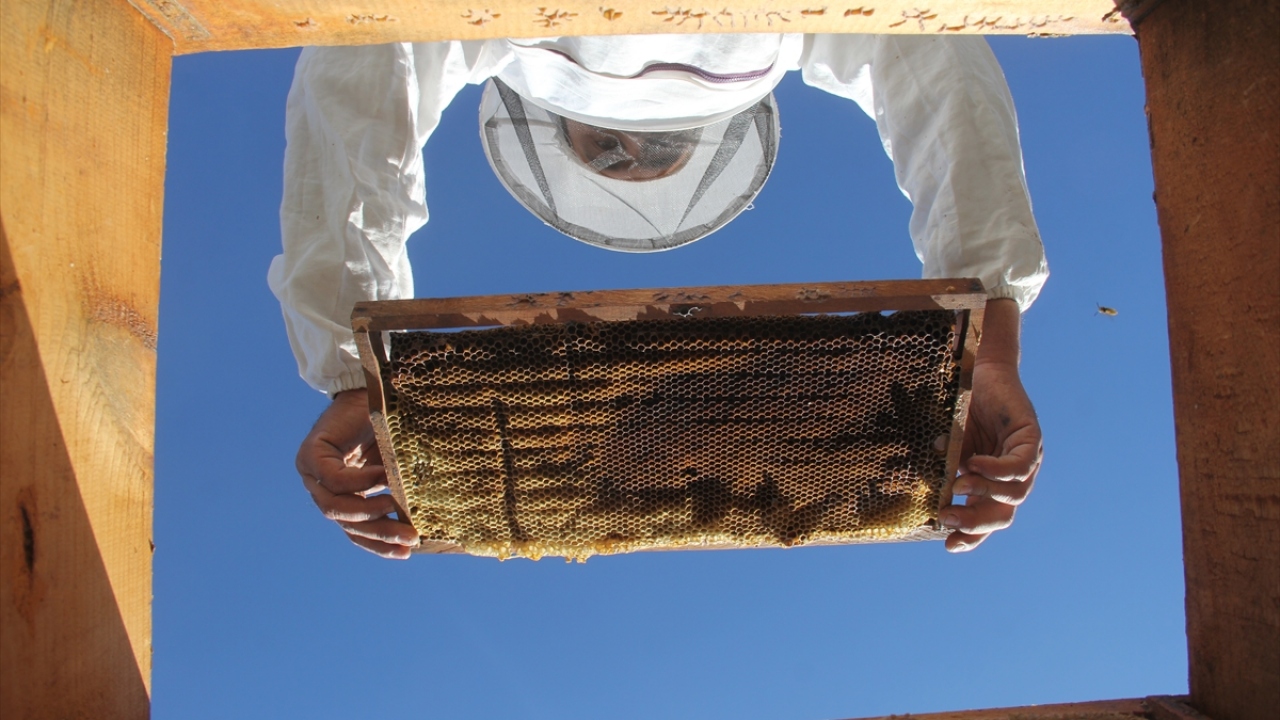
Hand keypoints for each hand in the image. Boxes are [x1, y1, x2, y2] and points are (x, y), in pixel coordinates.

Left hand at [296, 389, 419, 558]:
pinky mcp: (311, 455)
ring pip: (335, 508)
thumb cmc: (388, 428)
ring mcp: (312, 472)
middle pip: (346, 523)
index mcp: (341, 494)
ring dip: (367, 511)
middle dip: (378, 533)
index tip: (407, 553)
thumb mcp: (395, 468)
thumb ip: (399, 493)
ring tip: (396, 507)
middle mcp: (322, 487)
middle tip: (409, 536)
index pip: (356, 529)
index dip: (379, 544)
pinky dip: (360, 482)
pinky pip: (334, 480)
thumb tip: (427, 528)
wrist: (372, 389)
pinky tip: (385, 478)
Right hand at [941, 299, 1042, 552]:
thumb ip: (935, 466)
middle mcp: (1010, 480)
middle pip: (1002, 516)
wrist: (979, 373)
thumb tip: (902, 485)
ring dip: (984, 493)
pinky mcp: (1031, 442)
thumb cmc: (960, 409)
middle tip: (946, 516)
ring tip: (957, 484)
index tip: (948, 545)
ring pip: (1014, 496)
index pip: (986, 521)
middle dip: (975, 522)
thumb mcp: (945, 445)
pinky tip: (974, 464)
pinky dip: (996, 471)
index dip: (971, 537)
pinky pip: (1019, 468)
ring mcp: (1025, 462)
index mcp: (990, 485)